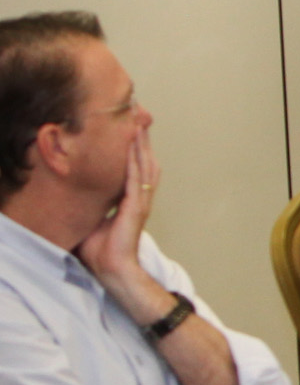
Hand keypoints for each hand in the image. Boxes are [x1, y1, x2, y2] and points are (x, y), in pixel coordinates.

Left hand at [75, 123, 161, 301]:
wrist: (112, 269)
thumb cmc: (100, 250)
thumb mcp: (90, 218)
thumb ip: (88, 203)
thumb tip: (69, 191)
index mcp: (129, 200)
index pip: (135, 168)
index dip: (134, 148)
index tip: (131, 128)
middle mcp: (139, 198)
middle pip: (144, 161)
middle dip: (142, 139)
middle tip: (138, 116)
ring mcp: (140, 202)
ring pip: (144, 166)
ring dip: (142, 145)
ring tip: (138, 124)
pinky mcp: (135, 207)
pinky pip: (135, 178)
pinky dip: (135, 161)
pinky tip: (133, 145)